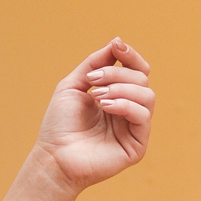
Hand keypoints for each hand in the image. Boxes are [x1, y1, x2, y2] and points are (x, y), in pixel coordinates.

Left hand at [31, 37, 153, 196]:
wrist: (53, 157)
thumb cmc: (60, 125)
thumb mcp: (73, 85)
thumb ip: (94, 63)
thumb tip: (117, 43)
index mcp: (117, 96)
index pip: (136, 71)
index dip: (130, 56)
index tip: (117, 47)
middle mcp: (128, 111)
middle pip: (142, 79)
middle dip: (117, 74)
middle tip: (92, 82)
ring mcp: (134, 128)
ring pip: (147, 95)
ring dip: (121, 89)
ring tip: (98, 97)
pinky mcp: (137, 145)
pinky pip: (143, 116)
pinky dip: (126, 105)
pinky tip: (106, 107)